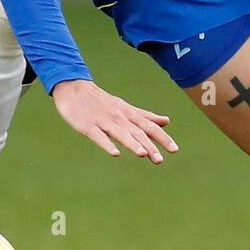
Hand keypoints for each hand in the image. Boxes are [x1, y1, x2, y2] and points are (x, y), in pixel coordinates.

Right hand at [51, 78, 178, 162]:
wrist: (75, 89)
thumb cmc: (102, 102)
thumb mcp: (126, 107)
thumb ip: (146, 116)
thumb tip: (167, 121)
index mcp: (129, 114)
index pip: (149, 127)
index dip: (162, 138)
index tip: (174, 150)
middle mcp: (119, 118)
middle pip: (136, 132)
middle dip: (149, 146)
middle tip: (160, 160)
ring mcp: (103, 121)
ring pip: (120, 134)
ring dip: (132, 144)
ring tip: (143, 154)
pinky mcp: (88, 126)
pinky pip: (99, 136)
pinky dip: (107, 144)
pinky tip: (115, 153)